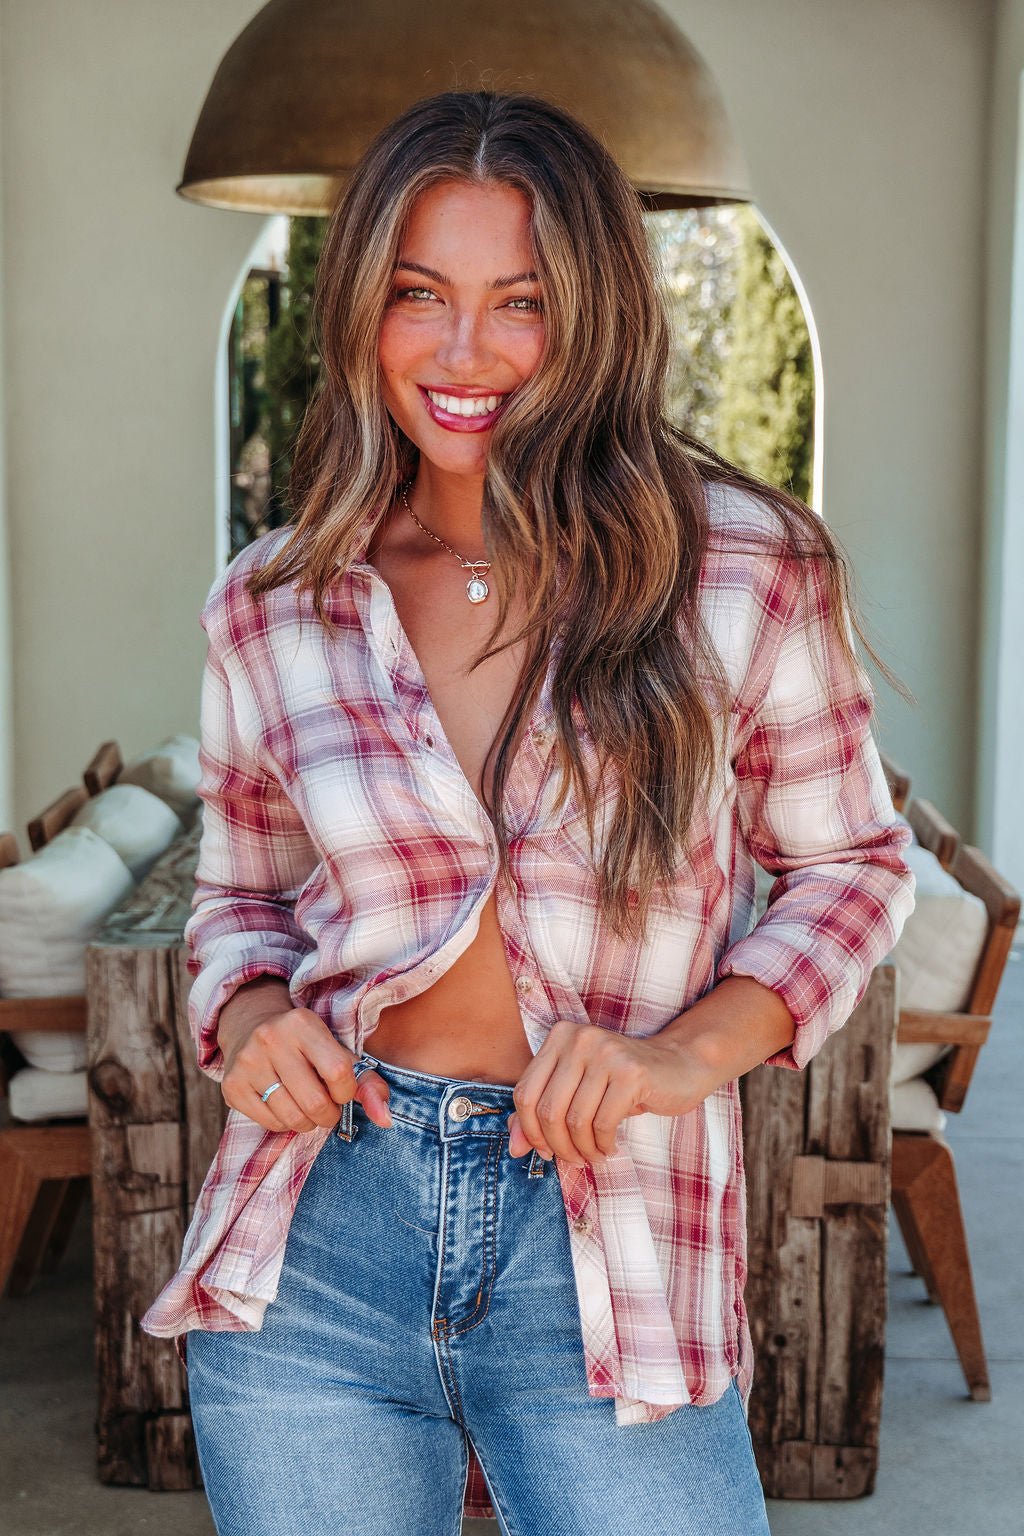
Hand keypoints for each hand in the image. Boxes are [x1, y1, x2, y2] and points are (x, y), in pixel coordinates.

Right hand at [220, 998, 391, 1133]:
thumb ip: (367, 1082)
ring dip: (307, 1123)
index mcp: (302, 1023)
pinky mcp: (232, 1085)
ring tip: (306, 1108)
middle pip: (314, 1102)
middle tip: (327, 1108)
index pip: (338, 1071)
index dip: (347, 1092)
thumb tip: (385, 1119)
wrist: (250, 1026)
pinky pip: (269, 1123)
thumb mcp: (336, 1048)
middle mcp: (271, 1039)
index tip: (342, 1090)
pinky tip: (284, 1105)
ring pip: (291, 1118)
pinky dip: (283, 1123)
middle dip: (328, 1115)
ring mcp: (248, 1062)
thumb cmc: (304, 1044)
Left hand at [507, 1018, 721, 1166]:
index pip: (525, 1093)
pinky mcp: (631, 1072)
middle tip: (572, 1159)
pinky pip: (603, 1123)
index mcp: (559, 1036)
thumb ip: (542, 1113)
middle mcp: (579, 1038)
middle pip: (547, 1109)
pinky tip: (610, 1146)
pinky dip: (603, 1144)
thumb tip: (514, 1148)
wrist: (679, 1065)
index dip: (529, 1131)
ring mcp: (606, 1052)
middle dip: (557, 1145)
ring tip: (593, 1155)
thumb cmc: (622, 1083)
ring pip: (575, 1120)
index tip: (544, 1151)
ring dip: (582, 1149)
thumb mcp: (578, 1092)